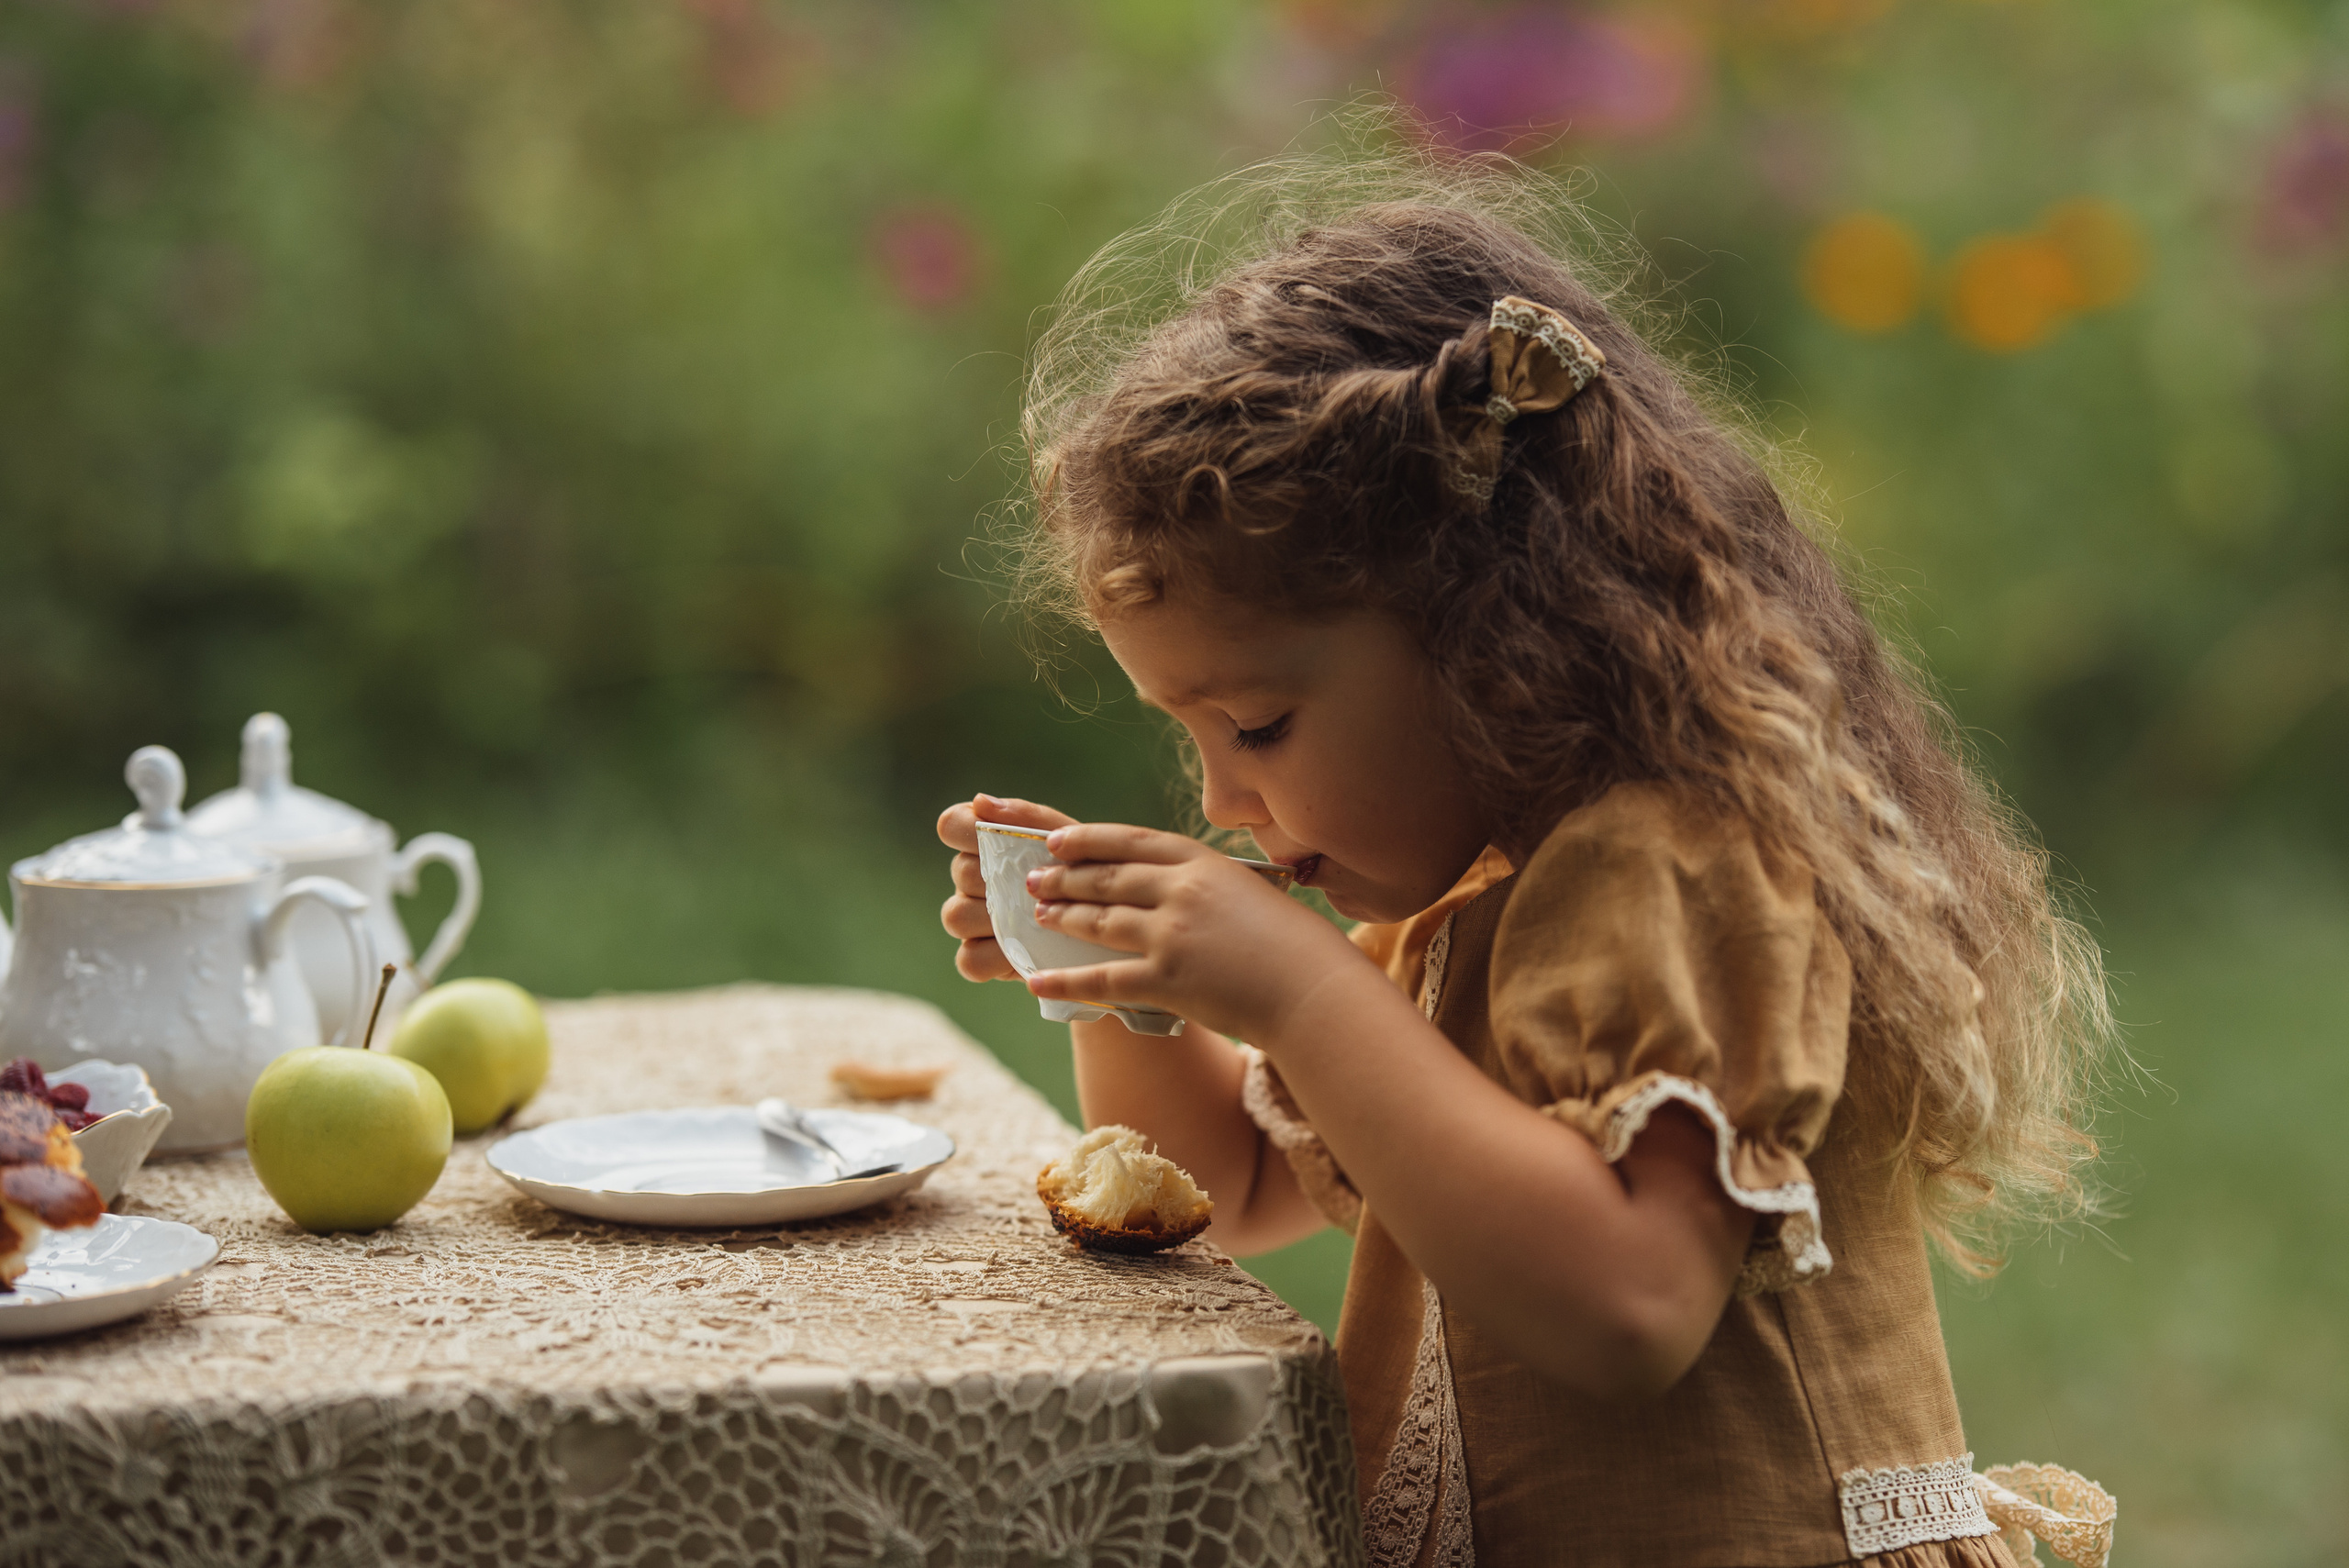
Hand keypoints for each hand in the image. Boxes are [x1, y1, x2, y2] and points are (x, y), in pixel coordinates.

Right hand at [937, 794, 1075, 982]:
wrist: (1114, 921)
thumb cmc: (1087, 871)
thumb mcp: (1070, 840)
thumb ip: (1027, 818)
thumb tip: (980, 801)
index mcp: (985, 843)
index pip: (952, 825)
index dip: (966, 830)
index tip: (995, 839)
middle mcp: (971, 879)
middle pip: (961, 871)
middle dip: (1000, 878)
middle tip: (1038, 886)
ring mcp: (972, 920)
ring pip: (956, 916)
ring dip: (994, 919)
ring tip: (1035, 920)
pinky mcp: (980, 959)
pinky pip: (968, 959)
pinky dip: (993, 958)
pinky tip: (1024, 951)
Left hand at [1024, 822, 1366, 1043]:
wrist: (1312, 989)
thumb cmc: (1293, 945)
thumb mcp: (1251, 893)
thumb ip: (1209, 886)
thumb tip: (1172, 890)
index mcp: (1205, 862)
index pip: (1133, 841)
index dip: (1090, 839)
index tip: (1058, 841)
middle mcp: (1182, 890)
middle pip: (1108, 877)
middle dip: (1065, 877)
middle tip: (1034, 880)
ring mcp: (1171, 934)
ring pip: (1100, 920)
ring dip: (1063, 917)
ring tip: (1038, 916)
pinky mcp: (1166, 980)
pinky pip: (1102, 979)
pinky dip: (1065, 981)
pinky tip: (1037, 981)